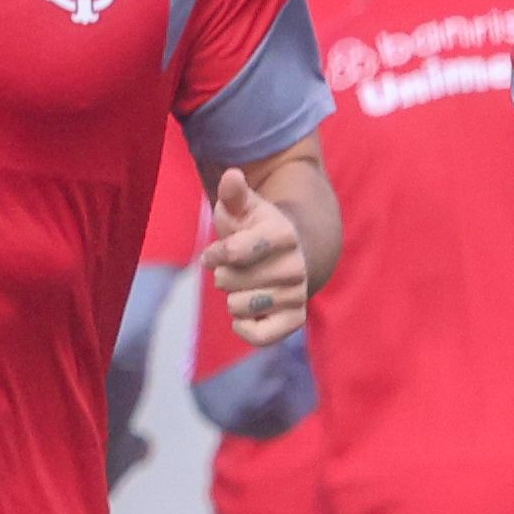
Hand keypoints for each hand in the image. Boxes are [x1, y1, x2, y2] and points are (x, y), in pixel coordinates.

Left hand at [201, 164, 310, 346]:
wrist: (291, 256)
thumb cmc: (256, 230)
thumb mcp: (244, 209)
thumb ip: (234, 193)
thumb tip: (232, 177)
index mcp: (283, 235)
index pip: (233, 252)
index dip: (215, 253)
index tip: (216, 252)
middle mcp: (296, 267)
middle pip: (228, 282)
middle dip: (223, 275)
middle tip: (235, 268)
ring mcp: (297, 295)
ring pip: (237, 307)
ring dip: (232, 298)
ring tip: (245, 286)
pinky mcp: (295, 320)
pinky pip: (258, 336)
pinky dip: (243, 327)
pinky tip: (244, 314)